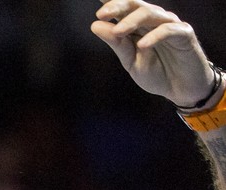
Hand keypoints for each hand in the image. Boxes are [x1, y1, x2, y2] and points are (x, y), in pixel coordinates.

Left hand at [91, 0, 216, 107]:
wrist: (181, 89)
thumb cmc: (157, 73)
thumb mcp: (131, 61)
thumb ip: (116, 43)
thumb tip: (95, 25)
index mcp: (138, 25)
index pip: (124, 8)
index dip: (112, 2)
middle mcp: (154, 20)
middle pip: (135, 5)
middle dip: (118, 6)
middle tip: (102, 14)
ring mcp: (170, 24)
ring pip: (151, 14)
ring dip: (132, 21)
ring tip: (118, 31)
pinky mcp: (184, 34)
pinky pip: (169, 30)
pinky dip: (154, 36)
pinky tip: (142, 45)